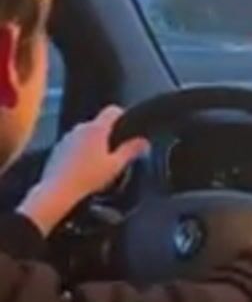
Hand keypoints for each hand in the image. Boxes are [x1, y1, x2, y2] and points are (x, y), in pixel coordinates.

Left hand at [19, 106, 147, 236]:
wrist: (57, 191)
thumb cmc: (87, 178)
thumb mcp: (115, 166)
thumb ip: (131, 150)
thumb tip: (143, 142)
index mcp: (96, 129)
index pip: (112, 110)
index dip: (123, 116)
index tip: (128, 128)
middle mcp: (80, 129)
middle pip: (99, 124)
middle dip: (108, 136)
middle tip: (115, 154)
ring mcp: (67, 138)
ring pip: (85, 135)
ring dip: (93, 144)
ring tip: (98, 165)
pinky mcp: (57, 149)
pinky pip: (73, 145)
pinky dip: (80, 153)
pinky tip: (83, 170)